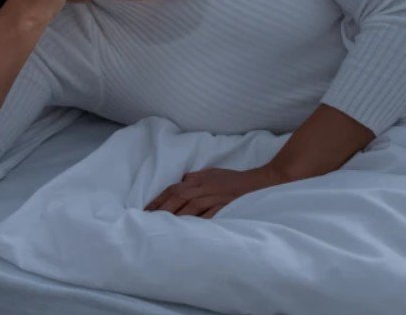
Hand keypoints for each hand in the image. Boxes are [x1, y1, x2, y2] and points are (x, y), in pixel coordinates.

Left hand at [143, 163, 291, 217]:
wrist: (259, 182)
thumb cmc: (233, 180)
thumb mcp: (211, 174)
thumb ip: (194, 179)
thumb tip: (180, 182)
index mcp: (197, 180)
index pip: (172, 190)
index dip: (158, 200)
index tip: (146, 211)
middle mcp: (203, 188)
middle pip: (177, 198)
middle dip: (162, 209)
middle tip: (148, 221)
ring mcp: (214, 197)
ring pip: (190, 207)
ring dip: (175, 217)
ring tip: (163, 227)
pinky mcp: (225, 206)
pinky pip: (209, 216)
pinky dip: (197, 223)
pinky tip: (188, 231)